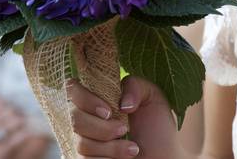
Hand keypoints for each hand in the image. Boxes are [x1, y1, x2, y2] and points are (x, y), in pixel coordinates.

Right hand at [67, 77, 182, 158]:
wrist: (164, 158)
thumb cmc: (158, 129)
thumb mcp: (153, 97)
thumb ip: (135, 85)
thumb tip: (120, 104)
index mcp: (97, 98)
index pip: (72, 89)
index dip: (85, 99)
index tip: (108, 111)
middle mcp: (87, 118)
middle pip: (74, 118)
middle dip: (101, 127)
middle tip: (124, 129)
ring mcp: (85, 142)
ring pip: (81, 143)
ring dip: (110, 147)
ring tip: (132, 149)